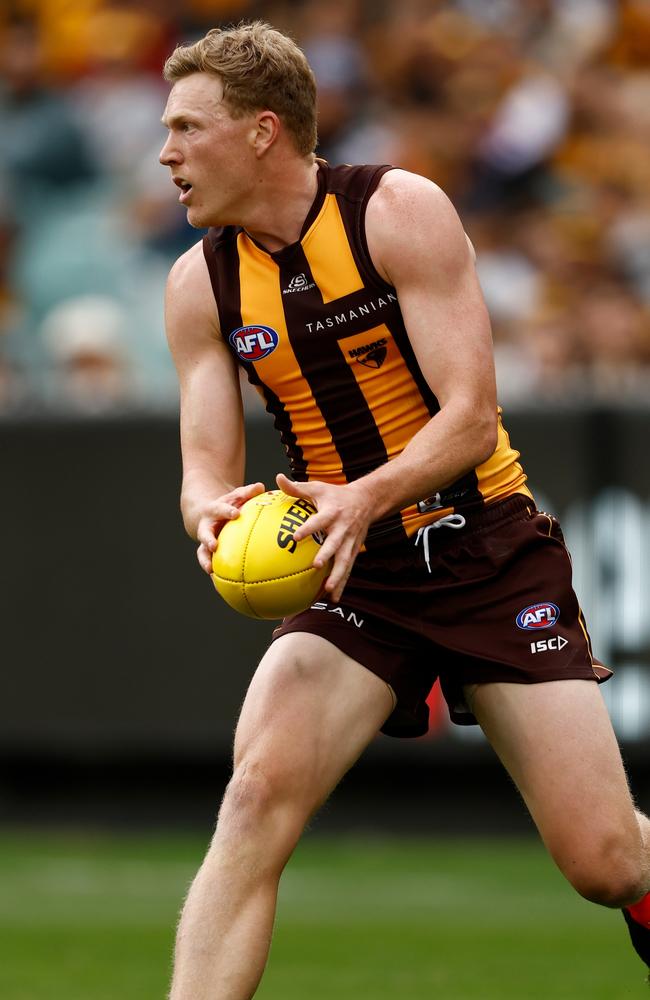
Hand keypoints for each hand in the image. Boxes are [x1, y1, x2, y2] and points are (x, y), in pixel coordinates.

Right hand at [194, 482, 264, 572]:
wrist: (206, 514)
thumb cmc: (228, 505)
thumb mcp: (236, 496)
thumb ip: (247, 492)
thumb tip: (261, 486)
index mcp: (214, 510)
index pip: (220, 509)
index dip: (227, 511)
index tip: (236, 513)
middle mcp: (207, 527)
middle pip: (205, 533)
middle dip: (208, 540)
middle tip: (213, 546)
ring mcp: (205, 541)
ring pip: (202, 553)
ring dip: (205, 561)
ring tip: (211, 572)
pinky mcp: (207, 554)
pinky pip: (211, 565)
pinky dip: (216, 575)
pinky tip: (225, 587)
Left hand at [276, 472, 372, 601]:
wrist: (367, 501)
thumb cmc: (336, 494)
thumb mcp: (318, 487)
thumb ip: (297, 487)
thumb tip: (277, 478)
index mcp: (332, 513)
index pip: (318, 521)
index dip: (308, 528)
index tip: (295, 536)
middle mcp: (343, 529)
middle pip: (335, 544)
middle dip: (327, 555)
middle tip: (315, 566)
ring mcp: (350, 542)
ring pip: (345, 561)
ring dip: (338, 576)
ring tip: (328, 591)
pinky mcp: (354, 550)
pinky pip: (348, 568)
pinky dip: (341, 583)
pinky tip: (333, 598)